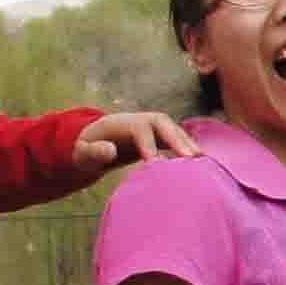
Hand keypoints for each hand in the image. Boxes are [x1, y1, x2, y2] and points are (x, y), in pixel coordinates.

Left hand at [73, 111, 199, 170]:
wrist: (95, 144)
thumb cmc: (87, 152)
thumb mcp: (82, 154)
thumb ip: (93, 152)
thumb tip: (111, 150)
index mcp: (122, 122)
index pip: (139, 129)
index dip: (148, 145)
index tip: (156, 164)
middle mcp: (142, 120)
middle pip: (163, 124)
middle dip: (178, 139)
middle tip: (191, 158)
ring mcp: (154, 127)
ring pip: (175, 130)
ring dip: (189, 144)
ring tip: (203, 163)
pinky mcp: (162, 137)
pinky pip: (179, 140)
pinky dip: (190, 149)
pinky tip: (202, 165)